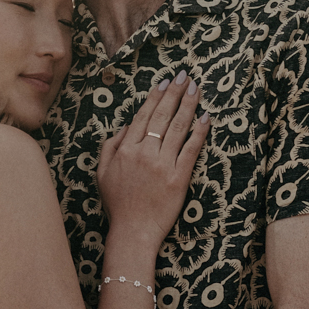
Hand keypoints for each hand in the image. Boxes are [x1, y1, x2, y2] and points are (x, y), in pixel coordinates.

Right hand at [96, 72, 209, 243]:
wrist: (133, 232)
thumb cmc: (117, 204)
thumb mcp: (102, 172)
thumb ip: (110, 146)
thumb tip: (125, 126)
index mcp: (125, 149)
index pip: (143, 116)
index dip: (155, 97)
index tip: (164, 83)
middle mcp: (144, 153)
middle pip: (162, 116)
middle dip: (174, 93)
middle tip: (184, 76)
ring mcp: (162, 165)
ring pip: (178, 128)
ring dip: (188, 105)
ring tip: (196, 88)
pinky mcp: (179, 178)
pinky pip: (191, 149)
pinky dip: (199, 132)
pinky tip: (206, 118)